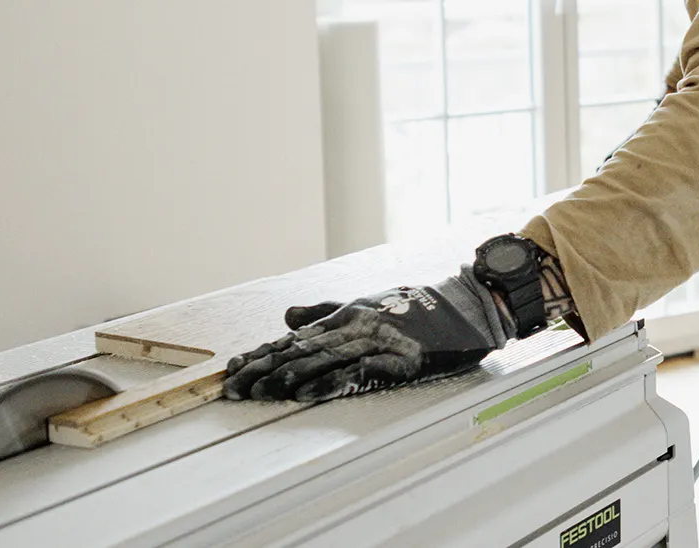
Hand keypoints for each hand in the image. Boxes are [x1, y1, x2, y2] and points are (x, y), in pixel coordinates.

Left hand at [221, 266, 516, 403]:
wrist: (466, 305)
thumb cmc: (418, 307)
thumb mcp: (366, 304)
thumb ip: (325, 311)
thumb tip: (287, 317)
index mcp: (344, 315)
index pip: (293, 338)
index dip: (261, 354)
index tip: (233, 369)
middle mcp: (353, 326)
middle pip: (299, 350)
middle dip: (263, 370)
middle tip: (232, 388)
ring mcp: (375, 341)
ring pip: (322, 360)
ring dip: (287, 378)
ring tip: (259, 392)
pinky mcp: (398, 359)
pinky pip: (358, 372)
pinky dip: (331, 383)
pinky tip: (307, 394)